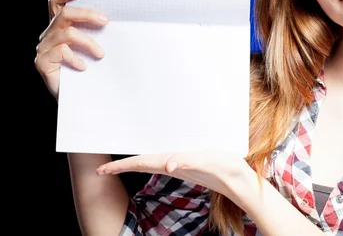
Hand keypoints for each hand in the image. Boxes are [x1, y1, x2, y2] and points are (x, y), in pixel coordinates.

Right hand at [34, 0, 108, 99]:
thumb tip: (114, 20)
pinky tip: (84, 67)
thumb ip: (94, 33)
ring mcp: (44, 48)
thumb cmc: (87, 71)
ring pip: (67, 33)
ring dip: (88, 42)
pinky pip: (61, 52)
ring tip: (101, 54)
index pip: (57, 2)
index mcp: (59, 27)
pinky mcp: (42, 62)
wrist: (76, 98)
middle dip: (87, 14)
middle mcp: (49, 34)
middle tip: (105, 21)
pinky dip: (76, 58)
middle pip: (65, 14)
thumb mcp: (91, 47)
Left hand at [96, 151, 254, 201]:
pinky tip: (153, 161)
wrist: (239, 181)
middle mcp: (174, 165)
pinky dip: (153, 161)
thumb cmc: (225, 169)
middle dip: (122, 166)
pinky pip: (166, 161)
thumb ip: (187, 162)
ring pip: (152, 163)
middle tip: (103, 170)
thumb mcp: (206, 162)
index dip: (121, 166)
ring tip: (121, 164)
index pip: (141, 163)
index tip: (103, 170)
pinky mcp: (189, 164)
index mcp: (173, 162)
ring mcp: (180, 166)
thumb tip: (168, 164)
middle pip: (142, 164)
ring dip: (135, 163)